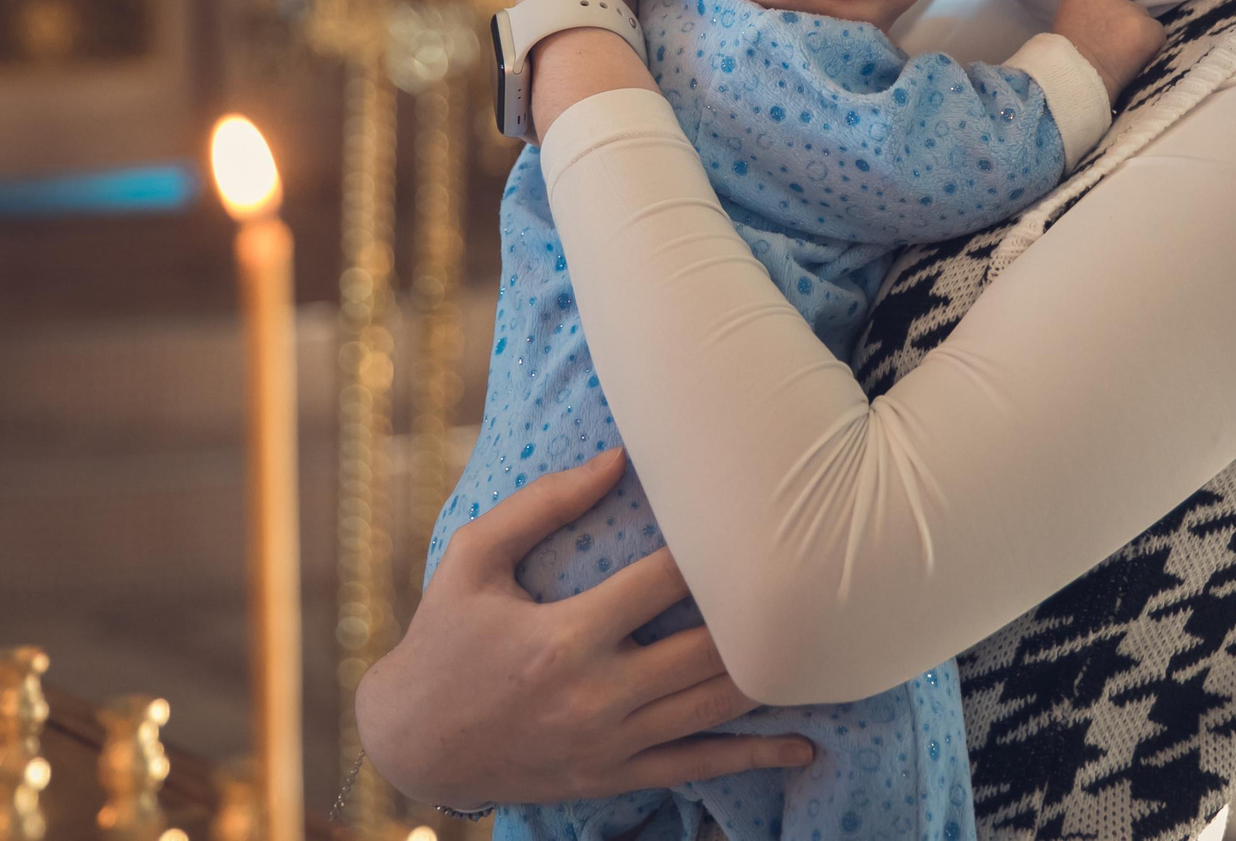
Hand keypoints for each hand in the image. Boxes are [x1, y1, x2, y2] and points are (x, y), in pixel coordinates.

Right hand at [354, 448, 814, 810]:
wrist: (411, 742)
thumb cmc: (444, 636)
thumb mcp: (474, 559)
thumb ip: (543, 505)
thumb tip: (617, 459)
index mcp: (565, 637)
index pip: (660, 584)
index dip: (712, 549)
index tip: (755, 513)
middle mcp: (597, 695)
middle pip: (705, 651)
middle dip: (758, 612)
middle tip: (811, 571)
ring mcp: (611, 744)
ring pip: (713, 709)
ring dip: (771, 676)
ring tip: (824, 643)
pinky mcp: (616, 777)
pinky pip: (698, 769)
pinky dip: (756, 757)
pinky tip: (804, 743)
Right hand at [1052, 0, 1164, 100]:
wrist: (1075, 76)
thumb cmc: (1066, 62)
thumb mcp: (1066, 29)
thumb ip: (1084, 20)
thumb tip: (1100, 29)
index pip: (1106, 3)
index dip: (1107, 24)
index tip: (1102, 40)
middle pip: (1126, 10)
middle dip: (1123, 28)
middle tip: (1115, 52)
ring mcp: (1130, 10)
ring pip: (1142, 22)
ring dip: (1137, 38)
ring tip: (1125, 60)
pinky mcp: (1147, 27)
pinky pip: (1158, 36)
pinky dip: (1151, 50)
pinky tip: (1136, 63)